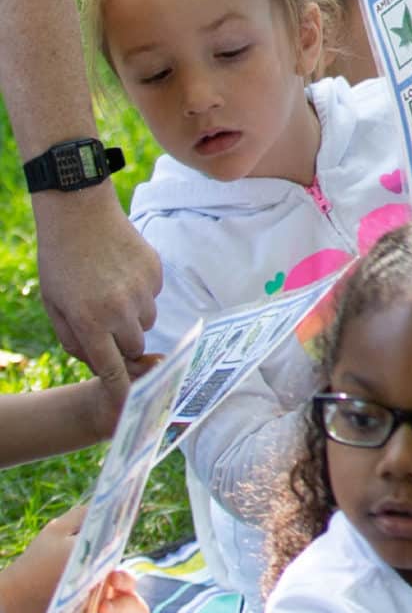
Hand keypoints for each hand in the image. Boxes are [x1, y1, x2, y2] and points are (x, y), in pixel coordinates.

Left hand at [31, 189, 159, 393]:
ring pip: (147, 321)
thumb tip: (99, 361)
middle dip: (123, 343)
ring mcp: (141, 289)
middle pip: (135, 347)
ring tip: (112, 292)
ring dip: (133, 317)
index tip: (128, 399)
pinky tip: (121, 272)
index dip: (122, 388)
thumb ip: (75, 340)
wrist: (79, 214)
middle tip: (107, 325)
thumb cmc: (60, 263)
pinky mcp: (155, 271)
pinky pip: (153, 295)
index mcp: (90, 322)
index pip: (113, 369)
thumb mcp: (55, 307)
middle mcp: (120, 309)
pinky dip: (141, 292)